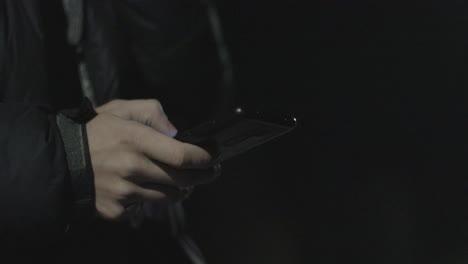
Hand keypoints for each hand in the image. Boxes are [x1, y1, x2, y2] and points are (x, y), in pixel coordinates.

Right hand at [86, 99, 219, 219]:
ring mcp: (124, 192)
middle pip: (181, 180)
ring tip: (182, 182)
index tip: (213, 158)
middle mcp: (132, 168)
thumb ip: (153, 112)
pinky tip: (144, 188)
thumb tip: (176, 132)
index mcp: (135, 140)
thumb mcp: (121, 108)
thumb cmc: (94, 131)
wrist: (60, 160)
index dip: (203, 158)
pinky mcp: (116, 210)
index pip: (181, 155)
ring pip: (167, 197)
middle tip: (210, 173)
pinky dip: (149, 199)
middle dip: (201, 177)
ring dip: (179, 190)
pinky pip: (144, 208)